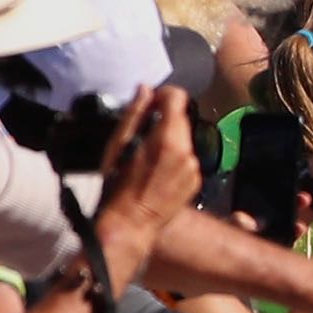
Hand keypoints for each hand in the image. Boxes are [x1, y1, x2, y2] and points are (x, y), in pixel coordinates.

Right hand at [93, 87, 204, 259]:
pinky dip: (175, 158)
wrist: (131, 223)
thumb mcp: (119, 144)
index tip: (151, 102)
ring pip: (185, 140)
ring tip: (147, 154)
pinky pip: (187, 159)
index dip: (163, 94)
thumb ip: (135, 113)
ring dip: (169, 139)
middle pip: (182, 119)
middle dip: (165, 118)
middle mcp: (187, 152)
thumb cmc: (117, 184)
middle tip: (143, 130)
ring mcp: (194, 169)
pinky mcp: (195, 182)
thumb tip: (145, 89)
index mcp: (168, 139)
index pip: (178, 98)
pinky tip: (157, 171)